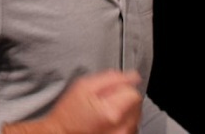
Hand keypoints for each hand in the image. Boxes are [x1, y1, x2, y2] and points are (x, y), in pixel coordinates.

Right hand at [3, 69, 142, 133]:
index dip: (122, 89)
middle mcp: (120, 128)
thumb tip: (132, 76)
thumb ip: (111, 78)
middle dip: (124, 100)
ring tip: (105, 113)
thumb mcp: (83, 87)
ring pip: (135, 118)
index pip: (133, 93)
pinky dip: (122, 124)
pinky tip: (108, 123)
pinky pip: (130, 128)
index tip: (111, 92)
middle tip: (105, 102)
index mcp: (111, 111)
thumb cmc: (68, 114)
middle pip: (136, 106)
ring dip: (124, 113)